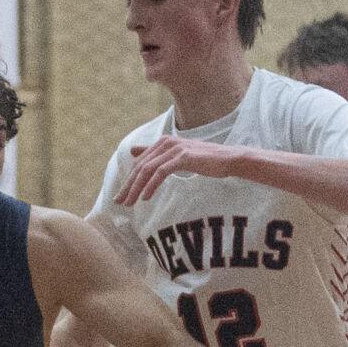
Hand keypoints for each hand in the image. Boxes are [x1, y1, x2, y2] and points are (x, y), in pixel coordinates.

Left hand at [116, 138, 240, 204]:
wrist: (229, 159)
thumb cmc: (205, 160)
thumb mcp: (177, 155)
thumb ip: (155, 153)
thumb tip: (133, 151)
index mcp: (163, 142)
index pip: (140, 164)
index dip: (128, 181)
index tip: (120, 197)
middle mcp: (166, 143)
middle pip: (140, 167)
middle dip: (128, 186)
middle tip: (118, 203)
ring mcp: (175, 149)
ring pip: (148, 170)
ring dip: (136, 188)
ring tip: (130, 204)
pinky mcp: (183, 157)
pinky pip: (161, 172)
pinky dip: (151, 185)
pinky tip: (145, 197)